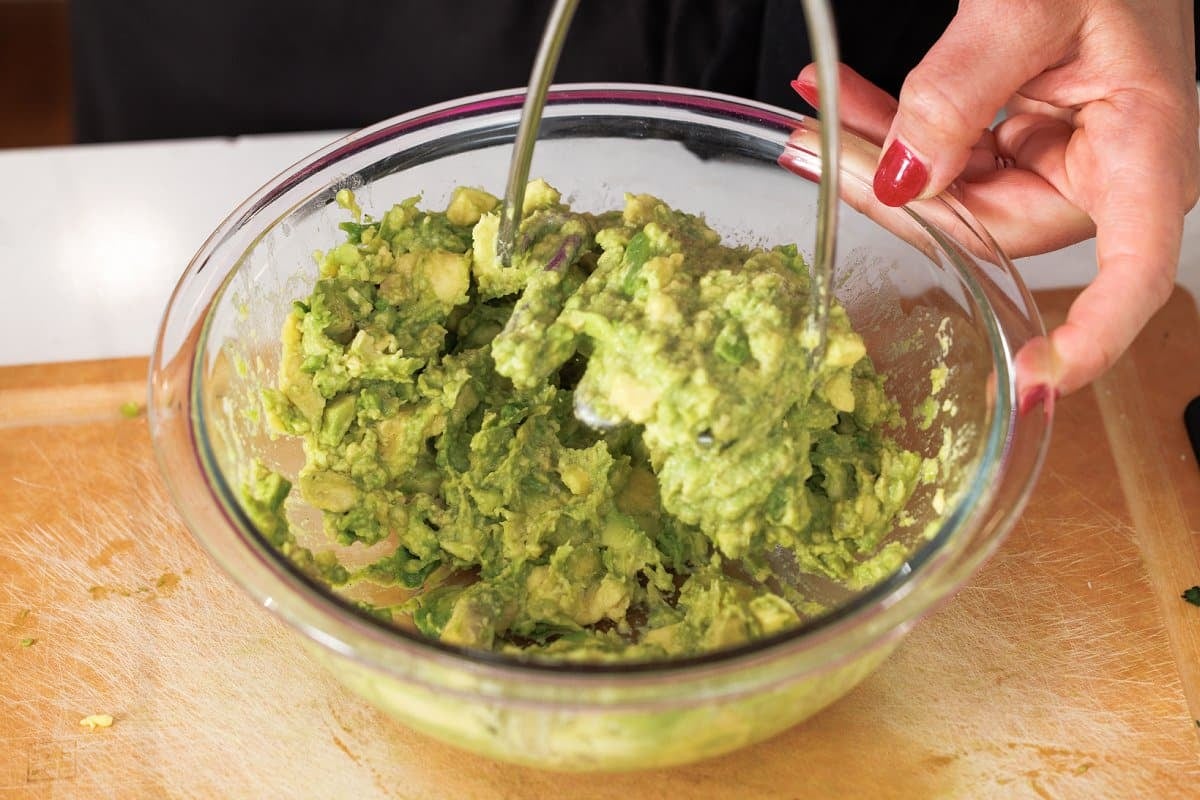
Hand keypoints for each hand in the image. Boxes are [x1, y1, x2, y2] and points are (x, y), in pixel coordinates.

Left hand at [792, 0, 1199, 399]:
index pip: (1132, 275)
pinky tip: (841, 101)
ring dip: (881, 159)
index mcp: (1142, 148)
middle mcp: (1106, 165)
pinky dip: (896, 128)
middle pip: (997, 230)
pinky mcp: (1026, 132)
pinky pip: (952, 153)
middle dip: (901, 202)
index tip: (1032, 381)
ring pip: (959, 195)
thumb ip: (962, 90)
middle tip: (822, 155)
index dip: (1087, 338)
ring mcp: (1061, 150)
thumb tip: (904, 179)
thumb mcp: (1032, 2)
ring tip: (817, 118)